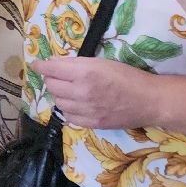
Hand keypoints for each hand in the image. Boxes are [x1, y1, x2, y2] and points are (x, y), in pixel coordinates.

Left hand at [34, 56, 157, 129]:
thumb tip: (53, 63)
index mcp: (84, 73)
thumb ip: (75, 63)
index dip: (41, 66)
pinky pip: (69, 117)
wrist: (149, 101)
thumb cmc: (127, 76)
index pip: (51, 69)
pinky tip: (76, 104)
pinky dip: (68, 109)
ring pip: (58, 102)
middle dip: (52, 79)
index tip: (37, 65)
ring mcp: (87, 111)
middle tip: (59, 76)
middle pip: (52, 86)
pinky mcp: (92, 124)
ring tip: (69, 90)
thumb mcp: (100, 62)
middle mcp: (82, 93)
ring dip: (59, 94)